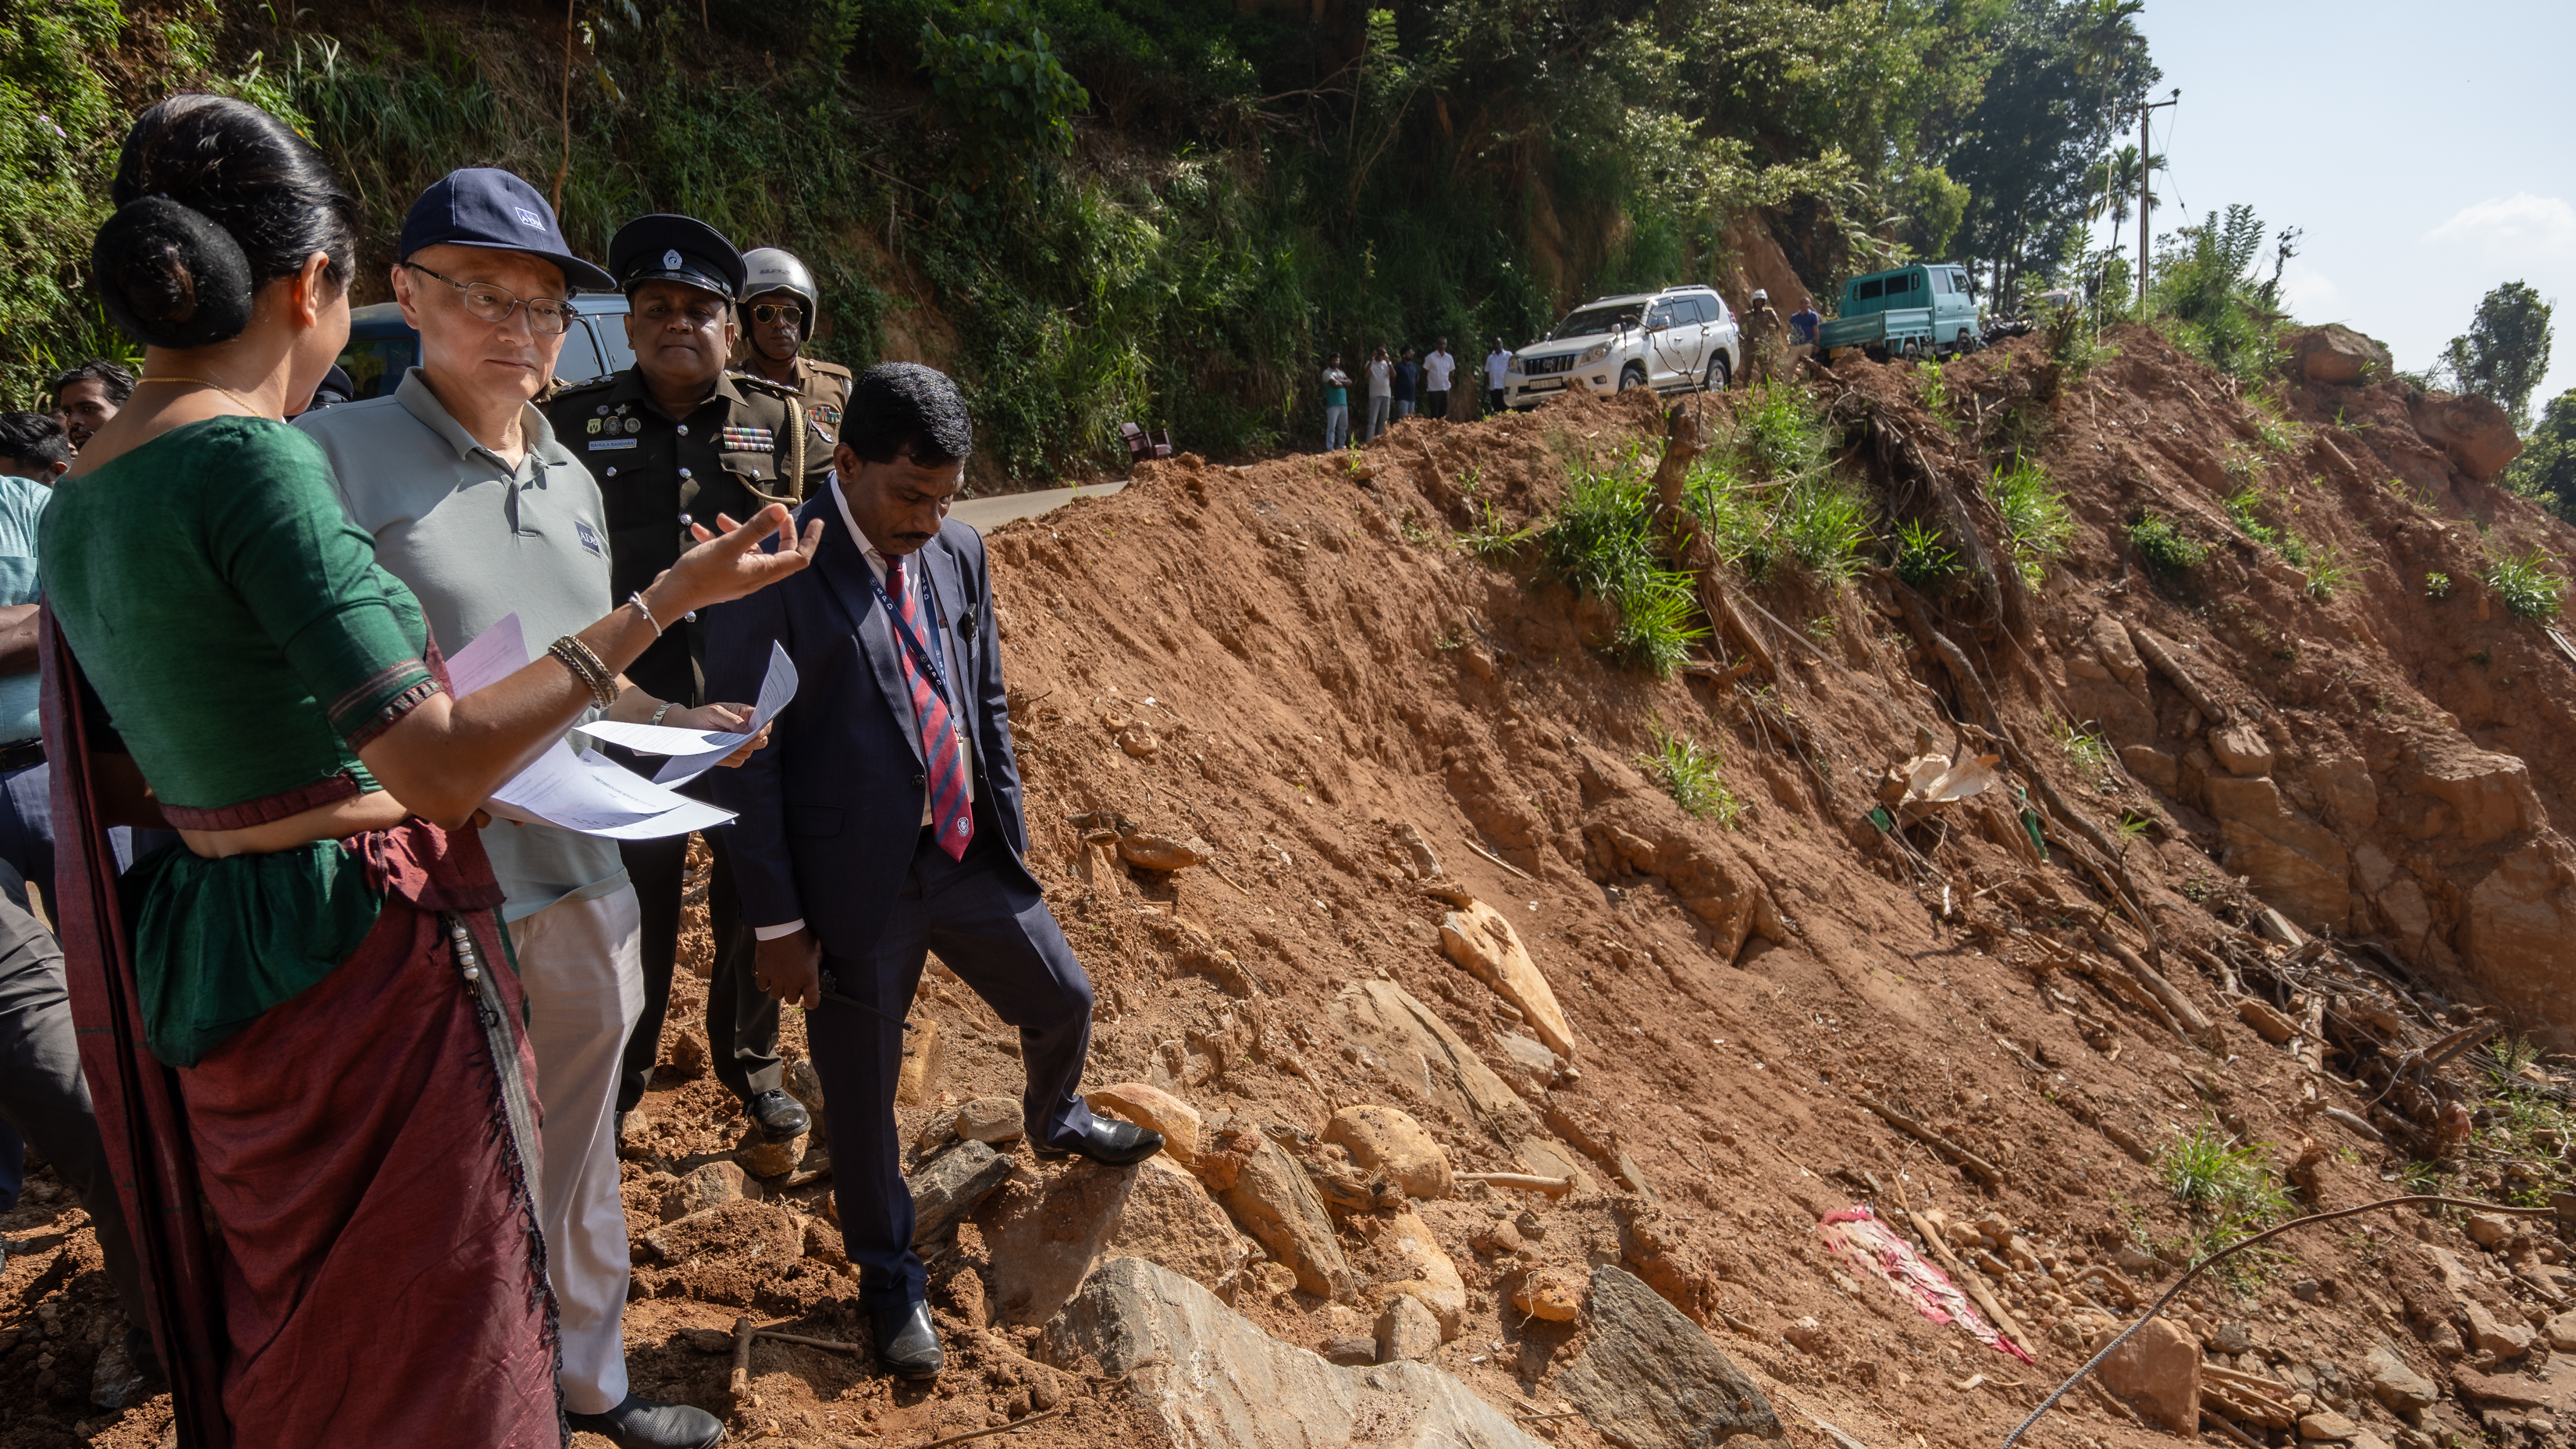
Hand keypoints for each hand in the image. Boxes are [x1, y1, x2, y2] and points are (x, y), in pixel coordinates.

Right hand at [651, 504, 822, 615]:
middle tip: (778, 514)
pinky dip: (719, 540)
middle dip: (780, 531)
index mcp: (763, 572)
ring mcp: (739, 577)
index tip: (816, 521)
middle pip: (778, 553)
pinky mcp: (723, 576)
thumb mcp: (730, 545)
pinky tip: (701, 530)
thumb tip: (781, 510)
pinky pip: (729, 555)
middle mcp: (755, 577)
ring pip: (750, 550)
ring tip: (722, 518)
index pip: (798, 557)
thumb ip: (756, 528)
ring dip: (740, 532)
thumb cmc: (701, 573)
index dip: (810, 539)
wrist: (671, 596)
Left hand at [667, 702, 772, 766]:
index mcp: (744, 715)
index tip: (758, 733)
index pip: (764, 721)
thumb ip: (732, 720)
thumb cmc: (699, 716)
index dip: (765, 727)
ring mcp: (738, 744)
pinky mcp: (730, 756)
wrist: (684, 728)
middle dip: (752, 742)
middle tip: (739, 740)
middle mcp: (744, 731)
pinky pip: (738, 762)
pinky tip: (719, 751)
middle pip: (761, 741)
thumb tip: (747, 730)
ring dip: (738, 750)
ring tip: (722, 742)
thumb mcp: (714, 712)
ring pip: (749, 752)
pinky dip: (730, 759)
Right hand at [755, 928, 820, 1009]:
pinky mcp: (763, 973)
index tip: (809, 1001)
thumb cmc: (799, 934)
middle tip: (793, 985)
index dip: (811, 1003)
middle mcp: (793, 981)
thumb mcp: (815, 946)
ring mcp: (777, 978)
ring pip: (777, 996)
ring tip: (780, 980)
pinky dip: (765, 984)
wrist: (780, 926)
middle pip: (792, 1000)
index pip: (812, 1001)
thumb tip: (817, 962)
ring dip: (779, 990)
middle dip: (794, 994)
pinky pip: (762, 987)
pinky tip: (768, 977)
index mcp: (809, 976)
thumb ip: (817, 958)